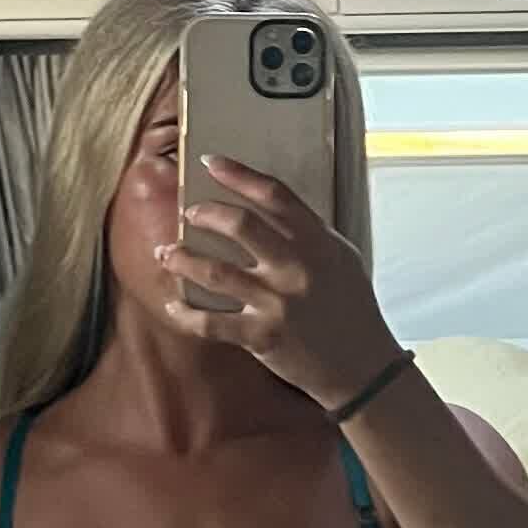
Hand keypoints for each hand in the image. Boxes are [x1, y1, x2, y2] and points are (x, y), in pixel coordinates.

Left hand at [154, 156, 401, 412]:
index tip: (210, 161)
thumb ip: (308, 233)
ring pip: (216, 272)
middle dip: (205, 213)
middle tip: (189, 212)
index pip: (274, 195)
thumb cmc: (351, 307)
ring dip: (183, 259)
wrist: (362, 366)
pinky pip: (212, 323)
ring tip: (165, 253)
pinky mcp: (262, 336)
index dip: (238, 174)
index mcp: (317, 242)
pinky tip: (172, 306)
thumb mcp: (340, 258)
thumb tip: (269, 207)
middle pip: (240, 225)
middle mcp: (296, 267)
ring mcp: (278, 302)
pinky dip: (186, 314)